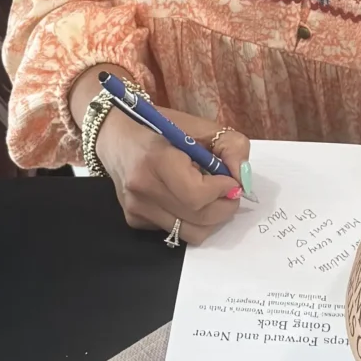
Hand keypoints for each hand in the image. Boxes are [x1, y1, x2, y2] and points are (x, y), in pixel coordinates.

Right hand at [94, 103, 253, 246]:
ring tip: (210, 197)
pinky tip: (184, 198)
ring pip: (189, 233)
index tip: (230, 180)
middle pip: (198, 219)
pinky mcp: (134, 220)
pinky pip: (174, 231)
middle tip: (230, 192)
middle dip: (224, 208)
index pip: (197, 196)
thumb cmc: (161, 127)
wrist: (117, 136)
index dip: (222, 191)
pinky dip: (189, 219)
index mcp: (155, 161)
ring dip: (210, 219)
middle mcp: (142, 190)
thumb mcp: (201, 127)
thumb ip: (231, 147)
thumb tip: (243, 181)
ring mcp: (136, 209)